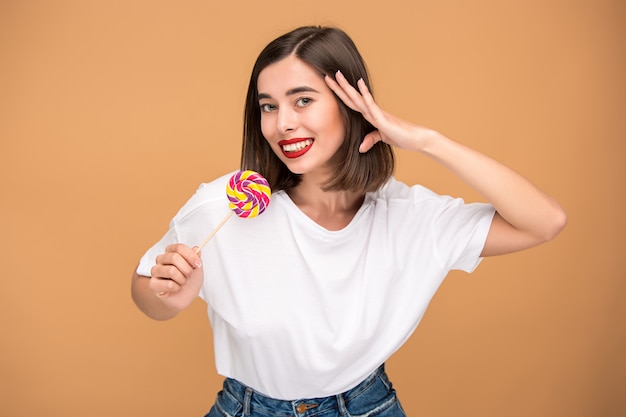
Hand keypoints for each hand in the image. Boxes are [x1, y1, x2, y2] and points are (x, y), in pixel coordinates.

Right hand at [149, 244, 203, 312]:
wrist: (186, 297)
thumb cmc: (190, 280)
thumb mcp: (197, 268)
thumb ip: (196, 258)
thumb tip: (196, 248)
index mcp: (171, 252)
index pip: (179, 248)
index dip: (191, 255)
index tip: (198, 264)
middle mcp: (161, 259)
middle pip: (174, 257)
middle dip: (187, 269)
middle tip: (189, 275)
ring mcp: (155, 271)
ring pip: (170, 270)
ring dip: (182, 279)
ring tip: (182, 282)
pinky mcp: (153, 284)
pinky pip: (168, 284)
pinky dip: (177, 288)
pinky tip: (176, 288)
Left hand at [325, 71, 439, 152]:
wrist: (416, 139)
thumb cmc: (401, 136)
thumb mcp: (382, 138)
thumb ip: (371, 139)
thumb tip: (361, 147)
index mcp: (370, 115)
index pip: (352, 103)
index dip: (341, 94)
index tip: (331, 85)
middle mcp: (372, 111)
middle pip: (352, 97)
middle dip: (340, 87)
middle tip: (327, 75)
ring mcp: (377, 113)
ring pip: (359, 98)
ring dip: (348, 87)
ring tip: (338, 75)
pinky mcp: (383, 119)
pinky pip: (372, 105)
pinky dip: (365, 95)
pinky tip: (360, 84)